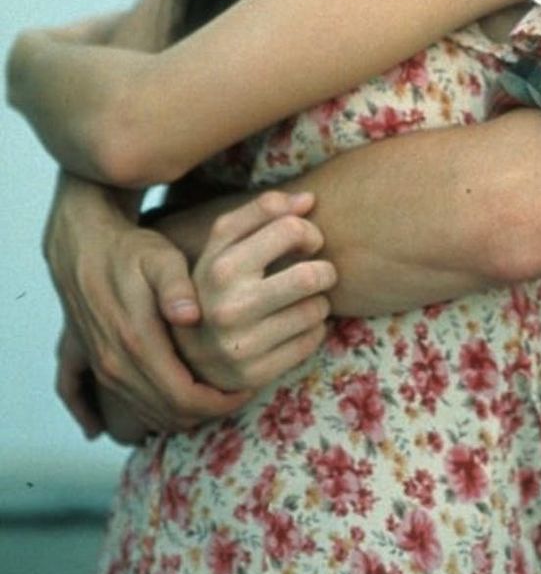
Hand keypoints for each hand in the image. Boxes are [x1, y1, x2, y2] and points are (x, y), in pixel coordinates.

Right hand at [44, 174, 250, 432]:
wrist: (82, 248)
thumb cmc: (130, 251)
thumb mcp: (159, 257)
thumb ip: (176, 286)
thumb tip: (190, 316)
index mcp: (136, 340)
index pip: (182, 396)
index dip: (218, 402)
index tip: (247, 391)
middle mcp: (116, 364)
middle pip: (169, 414)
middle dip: (208, 412)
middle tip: (241, 395)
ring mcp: (105, 369)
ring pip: (151, 414)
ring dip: (186, 415)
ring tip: (220, 395)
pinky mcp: (99, 368)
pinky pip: (133, 405)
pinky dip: (160, 413)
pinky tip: (183, 408)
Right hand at [175, 190, 335, 390]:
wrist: (181, 349)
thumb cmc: (214, 283)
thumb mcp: (222, 243)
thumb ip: (261, 212)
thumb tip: (309, 199)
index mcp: (220, 268)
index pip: (290, 229)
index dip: (307, 230)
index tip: (305, 241)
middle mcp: (228, 308)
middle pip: (311, 275)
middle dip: (325, 271)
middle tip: (318, 273)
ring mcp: (241, 346)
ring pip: (316, 310)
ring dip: (319, 302)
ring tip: (302, 300)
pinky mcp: (255, 374)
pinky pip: (312, 340)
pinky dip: (313, 329)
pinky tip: (295, 325)